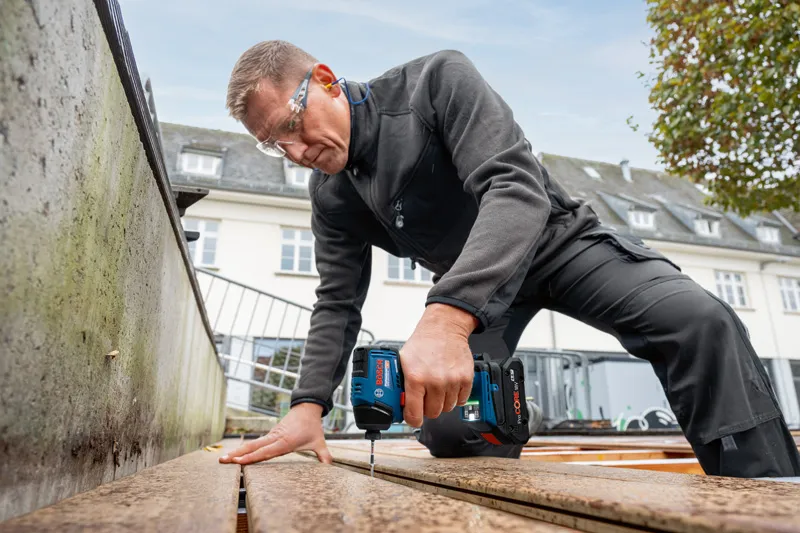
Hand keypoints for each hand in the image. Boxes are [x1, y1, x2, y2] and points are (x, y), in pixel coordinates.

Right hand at [218, 402, 332, 464]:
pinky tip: (236, 455)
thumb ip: (324, 455)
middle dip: (237, 454)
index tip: (239, 461)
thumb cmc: (312, 426)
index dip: (252, 457)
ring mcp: (271, 435)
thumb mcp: (319, 441)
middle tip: (222, 461)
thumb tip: (330, 466)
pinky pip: (256, 443)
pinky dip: (244, 448)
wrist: (307, 407)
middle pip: (253, 447)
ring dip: (237, 451)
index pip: (266, 451)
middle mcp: (275, 438)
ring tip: (223, 459)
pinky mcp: (271, 434)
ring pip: (252, 444)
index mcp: (285, 441)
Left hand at [400, 303, 477, 426]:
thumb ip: (400, 384)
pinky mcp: (466, 379)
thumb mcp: (402, 361)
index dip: (412, 419)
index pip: (414, 414)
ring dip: (441, 402)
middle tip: (425, 397)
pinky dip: (455, 397)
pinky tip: (448, 386)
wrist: (444, 328)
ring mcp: (452, 381)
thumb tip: (398, 403)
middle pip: (432, 413)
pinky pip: (461, 401)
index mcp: (416, 378)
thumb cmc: (423, 343)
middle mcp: (435, 381)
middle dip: (427, 408)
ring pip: (447, 408)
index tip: (413, 418)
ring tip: (437, 388)